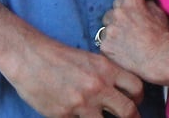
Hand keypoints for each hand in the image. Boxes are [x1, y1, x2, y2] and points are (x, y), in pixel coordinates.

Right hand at [0, 39, 144, 117]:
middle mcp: (97, 86)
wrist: (29, 57)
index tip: (136, 103)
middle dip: (132, 117)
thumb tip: (120, 93)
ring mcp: (81, 103)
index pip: (136, 87)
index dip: (139, 98)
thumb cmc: (59, 57)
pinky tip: (78, 116)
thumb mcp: (89, 59)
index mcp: (105, 69)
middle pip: (128, 110)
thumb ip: (106, 75)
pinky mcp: (64, 115)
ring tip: (101, 117)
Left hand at [99, 0, 168, 82]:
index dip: (127, 8)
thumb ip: (146, 2)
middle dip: (117, 20)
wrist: (159, 59)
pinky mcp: (105, 45)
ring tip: (126, 42)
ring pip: (106, 29)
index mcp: (130, 1)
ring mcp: (110, 29)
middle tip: (129, 31)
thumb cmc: (162, 36)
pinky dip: (111, 47)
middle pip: (111, 13)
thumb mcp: (159, 12)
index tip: (133, 16)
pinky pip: (104, 43)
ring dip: (113, 33)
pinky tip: (123, 51)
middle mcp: (117, 12)